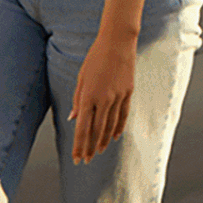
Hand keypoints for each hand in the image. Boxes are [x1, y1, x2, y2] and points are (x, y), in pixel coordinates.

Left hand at [69, 33, 137, 164]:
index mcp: (88, 97)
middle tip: (86, 160)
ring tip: (99, 152)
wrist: (118, 42)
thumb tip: (74, 119)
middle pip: (96, 131)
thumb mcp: (81, 78)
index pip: (82, 129)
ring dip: (104, 140)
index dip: (79, 146)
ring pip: (110, 125)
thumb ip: (77, 100)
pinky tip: (115, 136)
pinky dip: (119, 127)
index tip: (77, 159)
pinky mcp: (128, 92)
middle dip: (90, 148)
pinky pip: (123, 114)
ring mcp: (118, 96)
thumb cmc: (95, 57)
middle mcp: (103, 100)